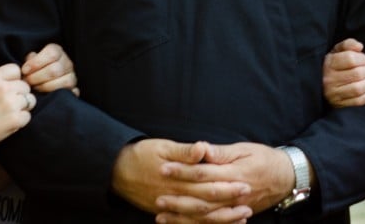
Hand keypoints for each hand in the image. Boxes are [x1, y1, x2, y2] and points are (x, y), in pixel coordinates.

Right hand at [0, 63, 32, 147]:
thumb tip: (18, 78)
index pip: (15, 69)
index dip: (15, 79)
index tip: (10, 88)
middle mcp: (4, 88)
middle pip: (26, 85)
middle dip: (20, 94)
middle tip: (9, 104)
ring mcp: (11, 103)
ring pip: (30, 100)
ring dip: (23, 107)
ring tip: (10, 113)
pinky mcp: (16, 118)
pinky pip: (28, 116)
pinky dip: (21, 120)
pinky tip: (10, 122)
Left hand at [22, 43, 78, 95]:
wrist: (46, 77)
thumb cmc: (36, 68)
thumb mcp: (32, 59)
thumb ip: (30, 60)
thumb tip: (27, 67)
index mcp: (58, 51)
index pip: (52, 54)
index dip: (36, 63)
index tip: (25, 70)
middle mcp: (68, 63)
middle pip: (55, 70)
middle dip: (37, 78)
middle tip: (27, 81)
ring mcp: (72, 76)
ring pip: (63, 82)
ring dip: (44, 87)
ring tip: (34, 88)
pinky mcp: (74, 89)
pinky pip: (69, 93)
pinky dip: (57, 94)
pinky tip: (46, 95)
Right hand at [111, 139, 251, 222]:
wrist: (116, 170)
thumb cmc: (141, 154)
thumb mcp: (163, 147)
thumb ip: (185, 152)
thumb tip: (203, 148)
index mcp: (178, 178)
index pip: (208, 183)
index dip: (227, 184)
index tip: (246, 183)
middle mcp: (176, 195)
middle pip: (206, 203)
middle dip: (229, 203)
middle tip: (248, 202)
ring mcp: (170, 206)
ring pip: (199, 217)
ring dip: (220, 218)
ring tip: (240, 217)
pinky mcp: (166, 211)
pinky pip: (187, 222)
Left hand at [155, 142, 293, 221]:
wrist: (286, 177)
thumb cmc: (265, 158)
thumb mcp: (245, 149)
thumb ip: (222, 152)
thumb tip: (202, 149)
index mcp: (234, 173)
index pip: (203, 173)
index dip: (183, 171)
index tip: (164, 168)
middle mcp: (234, 193)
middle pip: (202, 198)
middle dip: (178, 198)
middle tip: (157, 197)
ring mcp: (235, 207)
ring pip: (206, 215)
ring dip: (183, 216)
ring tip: (162, 215)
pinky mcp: (236, 215)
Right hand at [323, 38, 364, 107]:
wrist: (320, 83)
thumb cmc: (332, 65)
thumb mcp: (336, 51)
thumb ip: (348, 44)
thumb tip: (360, 46)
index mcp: (329, 64)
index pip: (350, 59)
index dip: (362, 58)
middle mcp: (330, 80)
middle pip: (358, 74)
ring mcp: (334, 94)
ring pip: (359, 89)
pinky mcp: (340, 105)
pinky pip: (360, 101)